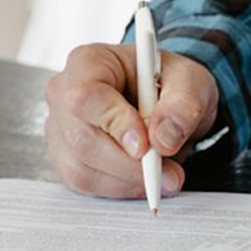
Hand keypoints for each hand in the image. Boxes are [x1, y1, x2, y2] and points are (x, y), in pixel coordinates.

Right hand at [45, 43, 219, 198]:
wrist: (166, 101)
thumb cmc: (170, 83)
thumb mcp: (191, 82)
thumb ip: (182, 106)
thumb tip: (162, 139)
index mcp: (90, 62)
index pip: (86, 96)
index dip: (115, 124)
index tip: (145, 146)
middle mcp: (64, 93)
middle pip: (83, 140)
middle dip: (130, 165)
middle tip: (169, 172)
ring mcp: (60, 128)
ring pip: (83, 170)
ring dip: (128, 180)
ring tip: (162, 171)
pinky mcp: (64, 158)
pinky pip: (85, 185)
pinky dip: (120, 188)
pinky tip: (141, 176)